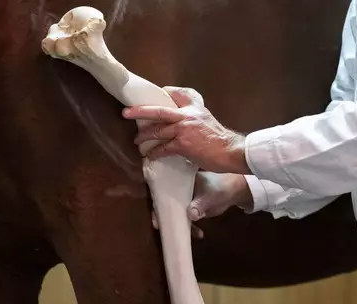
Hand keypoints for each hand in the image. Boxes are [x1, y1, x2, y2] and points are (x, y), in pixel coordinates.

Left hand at [122, 86, 251, 173]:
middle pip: (158, 110)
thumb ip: (193, 119)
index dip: (164, 94)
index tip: (154, 96)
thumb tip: (179, 125)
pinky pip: (163, 148)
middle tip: (126, 112)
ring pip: (157, 130)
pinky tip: (149, 156)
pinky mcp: (182, 144)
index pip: (177, 93)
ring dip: (144, 136)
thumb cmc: (220, 140)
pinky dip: (154, 152)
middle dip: (140, 111)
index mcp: (195, 107)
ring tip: (136, 140)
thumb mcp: (207, 121)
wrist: (231, 151)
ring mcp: (183, 129)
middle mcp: (187, 115)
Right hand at [151, 171, 252, 237]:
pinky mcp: (191, 210)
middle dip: (163, 217)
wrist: (232, 192)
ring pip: (176, 214)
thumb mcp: (209, 195)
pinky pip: (186, 220)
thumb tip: (191, 215)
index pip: (163, 191)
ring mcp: (185, 201)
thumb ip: (200, 204)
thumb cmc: (219, 187)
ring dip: (179, 225)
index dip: (157, 204)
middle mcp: (179, 191)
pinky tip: (199, 234)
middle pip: (166, 204)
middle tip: (159, 227)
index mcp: (180, 181)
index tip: (155, 216)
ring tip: (186, 234)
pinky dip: (191, 228)